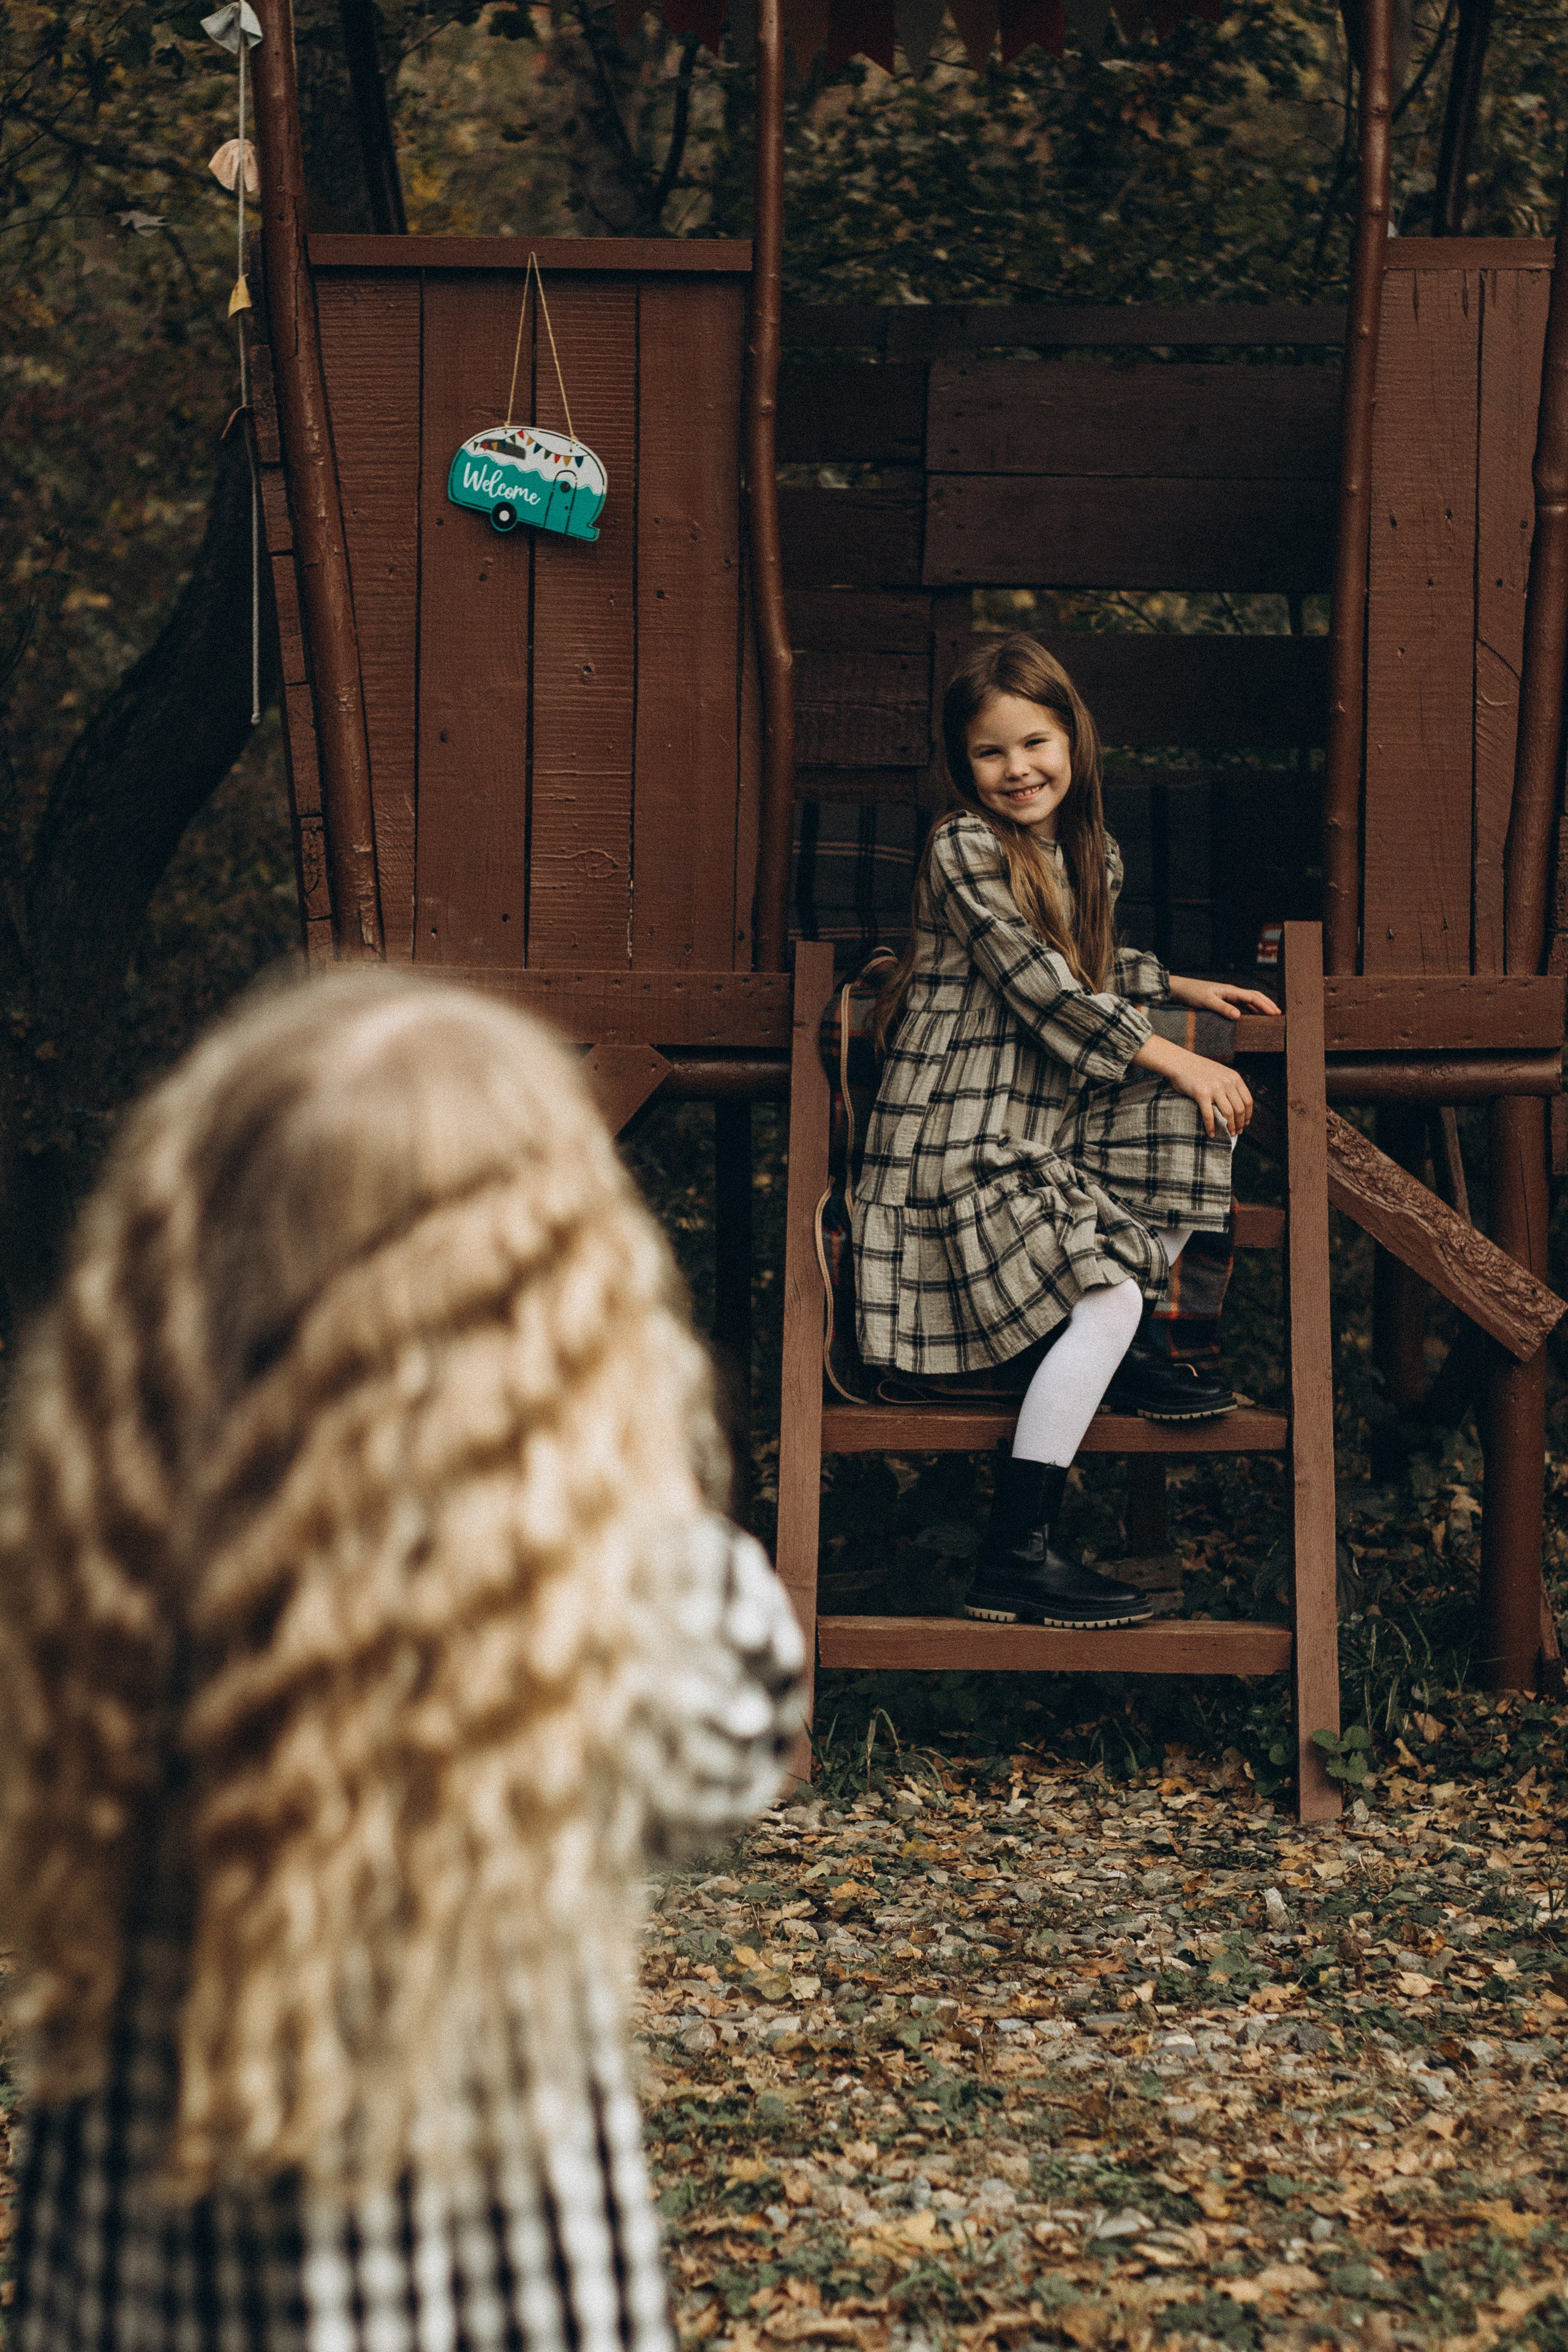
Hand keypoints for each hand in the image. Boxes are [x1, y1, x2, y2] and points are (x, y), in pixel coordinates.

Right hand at [1132, 1034, 1254, 1137]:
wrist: (1179, 1062)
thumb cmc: (1198, 1070)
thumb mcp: (1220, 1073)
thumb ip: (1229, 1085)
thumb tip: (1235, 1108)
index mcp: (1234, 1077)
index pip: (1247, 1100)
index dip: (1248, 1115)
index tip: (1245, 1123)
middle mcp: (1227, 1082)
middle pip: (1239, 1109)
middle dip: (1239, 1123)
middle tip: (1237, 1132)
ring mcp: (1215, 1088)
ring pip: (1228, 1113)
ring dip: (1229, 1127)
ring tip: (1228, 1134)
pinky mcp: (1201, 1093)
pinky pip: (1210, 1115)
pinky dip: (1211, 1127)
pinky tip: (1212, 1134)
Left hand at [1167, 975, 1281, 1020]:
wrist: (1179, 989)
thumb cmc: (1191, 993)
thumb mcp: (1207, 1001)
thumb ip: (1222, 1008)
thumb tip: (1239, 1016)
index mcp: (1230, 990)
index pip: (1253, 997)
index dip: (1265, 1005)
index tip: (1275, 1013)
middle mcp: (1231, 992)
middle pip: (1254, 997)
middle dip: (1267, 1004)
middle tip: (1278, 1014)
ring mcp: (1227, 996)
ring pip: (1249, 1001)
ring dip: (1260, 1007)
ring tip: (1270, 1016)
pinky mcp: (1222, 1001)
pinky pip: (1240, 1005)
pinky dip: (1249, 1010)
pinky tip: (1252, 1017)